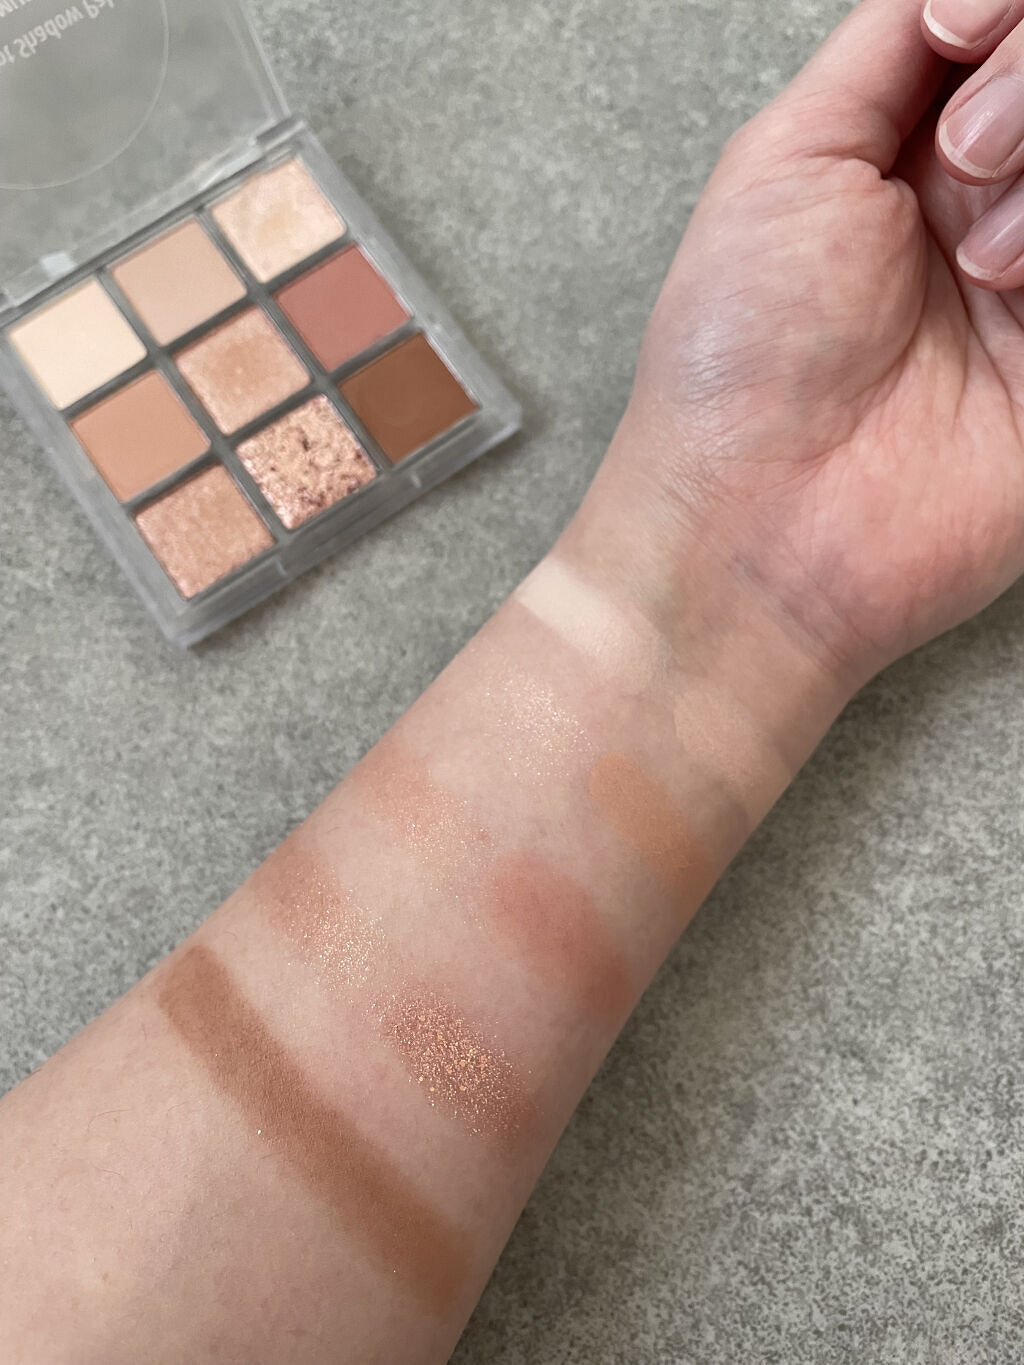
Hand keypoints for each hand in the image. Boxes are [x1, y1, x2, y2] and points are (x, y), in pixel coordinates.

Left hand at [600, 0, 1023, 693]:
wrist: (759, 522)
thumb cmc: (738, 362)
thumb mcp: (783, 161)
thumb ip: (883, 53)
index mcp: (902, 151)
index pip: (1001, 31)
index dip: (1000, 18)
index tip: (956, 39)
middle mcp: (983, 208)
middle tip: (961, 163)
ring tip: (981, 262)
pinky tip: (1016, 293)